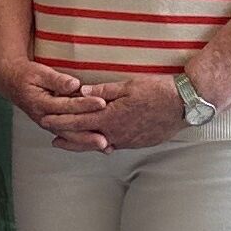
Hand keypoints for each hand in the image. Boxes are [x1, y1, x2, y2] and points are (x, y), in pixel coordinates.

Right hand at [0, 56, 104, 137]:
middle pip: (68, 129)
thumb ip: (57, 80)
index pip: (66, 105)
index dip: (84, 104)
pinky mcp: (54, 125)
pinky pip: (69, 135)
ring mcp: (49, 124)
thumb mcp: (39, 73)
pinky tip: (97, 144)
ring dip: (87, 143)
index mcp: (40, 104)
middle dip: (87, 136)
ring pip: (69, 136)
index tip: (102, 103)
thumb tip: (74, 85)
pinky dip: (83, 141)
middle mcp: (44, 118)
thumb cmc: (26, 76)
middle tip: (104, 141)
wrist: (12, 83)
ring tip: (105, 147)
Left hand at [62, 75, 190, 151]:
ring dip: (85, 143)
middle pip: (85, 138)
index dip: (60, 122)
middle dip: (68, 138)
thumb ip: (103, 90)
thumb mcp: (128, 85)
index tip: (46, 121)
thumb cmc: (157, 91)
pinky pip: (116, 145)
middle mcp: (116, 133)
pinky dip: (103, 143)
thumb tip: (82, 90)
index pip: (78, 122)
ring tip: (72, 143)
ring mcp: (127, 141)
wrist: (185, 105)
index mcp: (110, 117)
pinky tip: (99, 142)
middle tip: (53, 140)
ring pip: (100, 144)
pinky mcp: (138, 143)